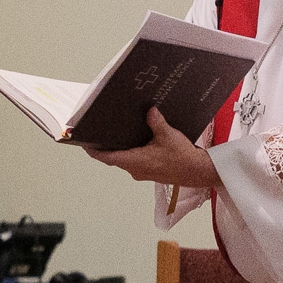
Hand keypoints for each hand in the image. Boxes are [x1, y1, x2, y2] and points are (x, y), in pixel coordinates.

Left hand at [84, 107, 218, 189]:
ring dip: (119, 150)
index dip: (93, 151)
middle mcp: (135, 169)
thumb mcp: (168, 135)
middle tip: (99, 134)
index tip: (84, 144)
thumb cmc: (182, 158)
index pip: (107, 157)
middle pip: (113, 158)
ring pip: (124, 160)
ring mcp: (142, 172)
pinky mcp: (149, 172)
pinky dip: (130, 152)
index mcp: (135, 161)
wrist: (197, 172)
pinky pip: (134, 161)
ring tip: (115, 135)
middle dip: (105, 147)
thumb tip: (149, 110)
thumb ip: (156, 122)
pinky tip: (136, 141)